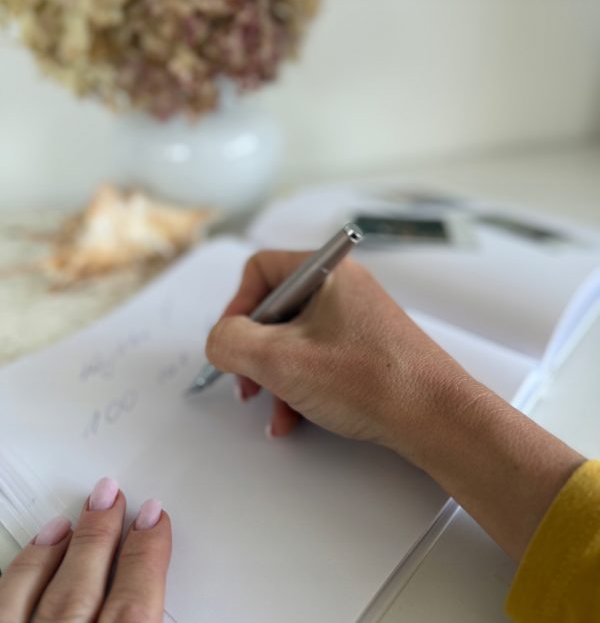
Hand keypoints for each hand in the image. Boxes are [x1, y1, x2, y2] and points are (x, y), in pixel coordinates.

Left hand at [0, 478, 170, 622]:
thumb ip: (144, 622)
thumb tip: (161, 591)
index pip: (134, 608)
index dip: (148, 556)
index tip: (154, 521)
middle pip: (87, 587)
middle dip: (105, 534)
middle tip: (115, 497)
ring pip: (47, 588)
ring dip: (71, 543)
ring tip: (90, 507)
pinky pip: (6, 603)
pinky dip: (26, 567)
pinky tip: (43, 541)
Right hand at [207, 250, 583, 560]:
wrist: (435, 416)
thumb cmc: (368, 379)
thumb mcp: (280, 360)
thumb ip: (231, 343)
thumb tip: (219, 340)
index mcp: (325, 271)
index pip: (260, 269)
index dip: (236, 307)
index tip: (231, 343)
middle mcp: (342, 287)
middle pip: (275, 309)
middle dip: (254, 351)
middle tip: (248, 383)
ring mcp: (356, 318)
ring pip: (294, 338)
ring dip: (274, 376)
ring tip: (274, 411)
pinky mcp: (366, 348)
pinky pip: (317, 357)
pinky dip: (299, 385)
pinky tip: (294, 419)